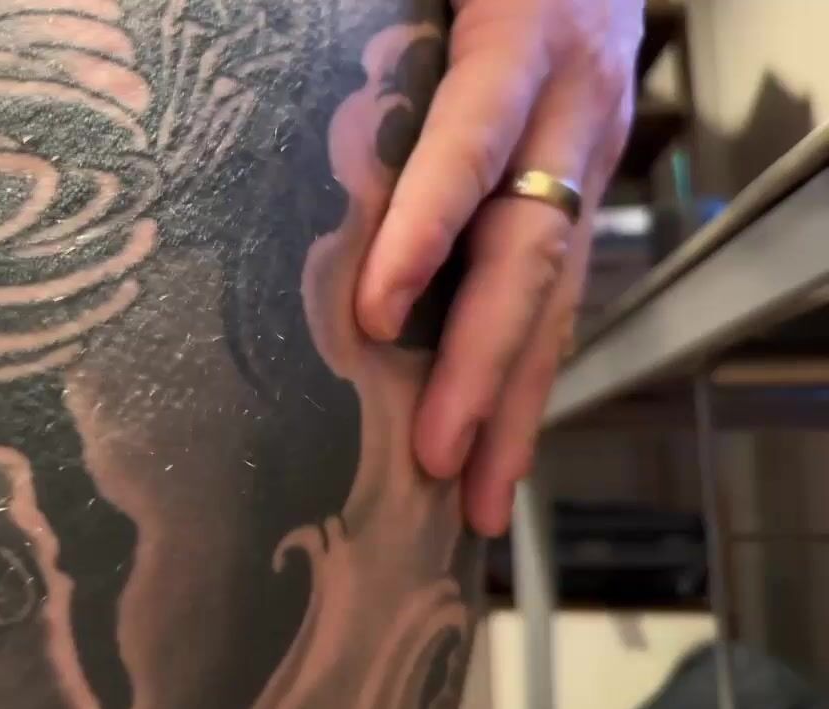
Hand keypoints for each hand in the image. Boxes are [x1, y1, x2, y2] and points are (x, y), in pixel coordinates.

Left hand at [354, 0, 642, 535]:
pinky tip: (499, 440)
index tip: (371, 316)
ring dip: (517, 402)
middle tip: (437, 459)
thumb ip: (387, 45)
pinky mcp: (578, 193)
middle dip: (482, 364)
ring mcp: (584, 160)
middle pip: (529, 251)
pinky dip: (524, 372)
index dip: (424, 232)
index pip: (468, 147)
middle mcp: (570, 113)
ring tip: (481, 496)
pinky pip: (556, 292)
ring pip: (556, 294)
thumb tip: (293, 107)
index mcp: (524, 45)